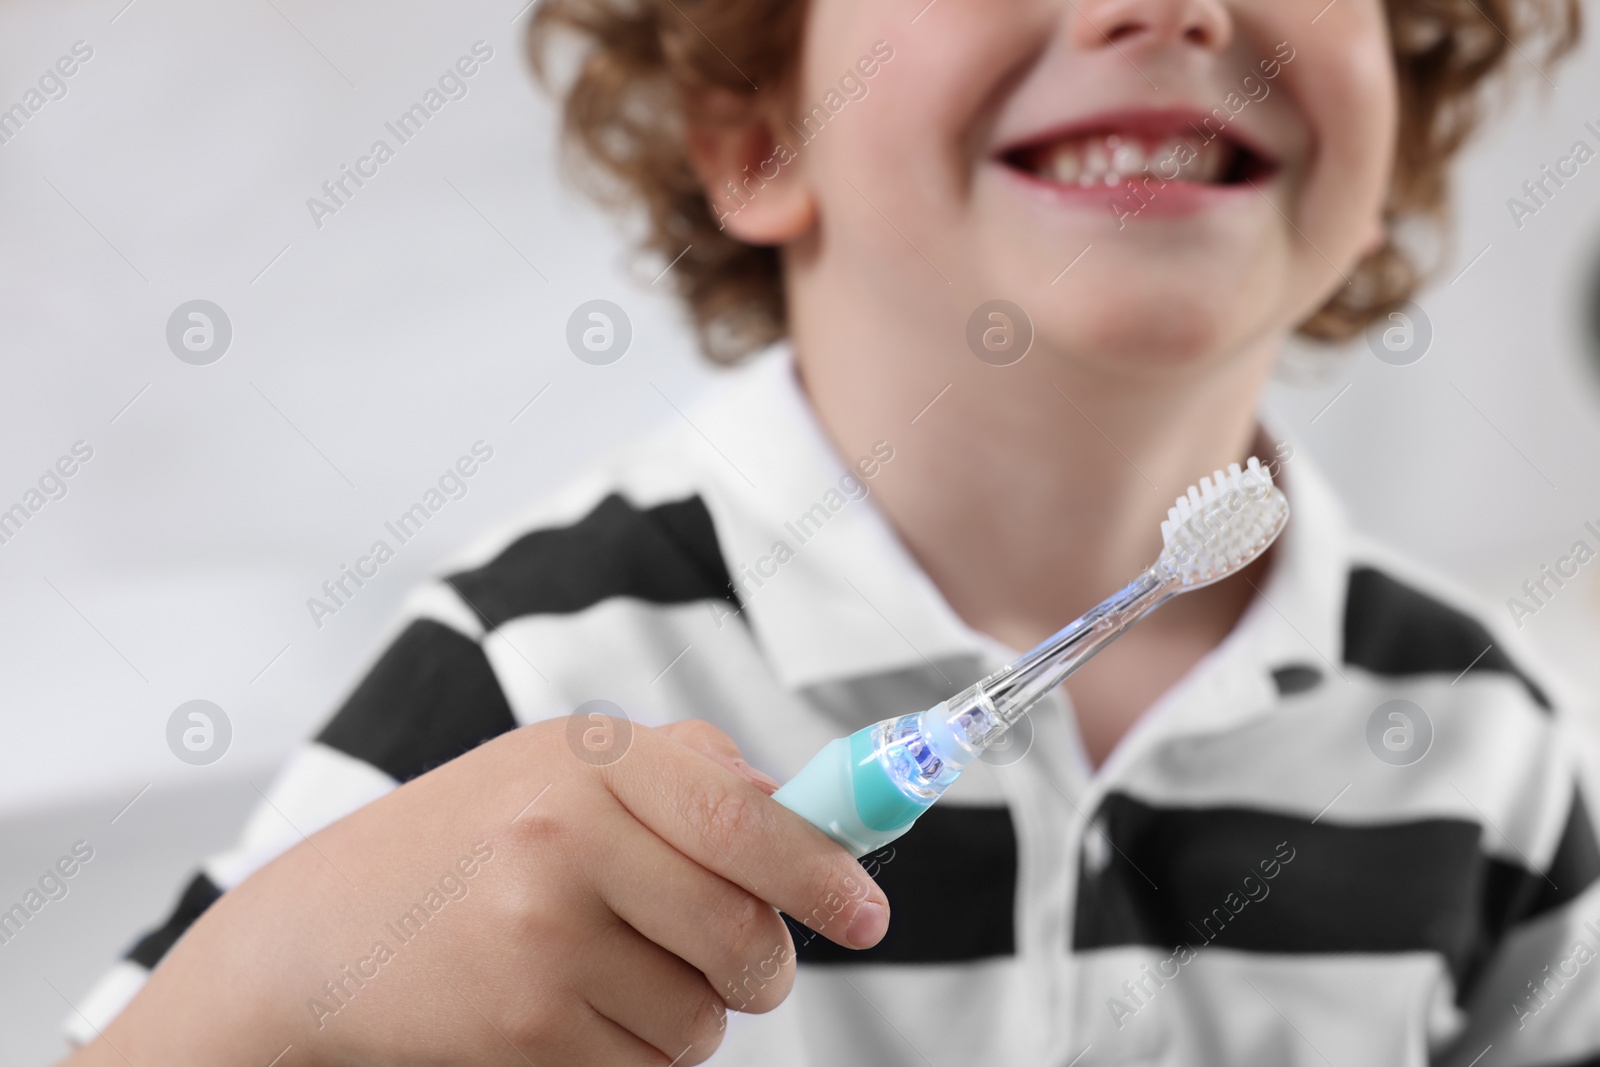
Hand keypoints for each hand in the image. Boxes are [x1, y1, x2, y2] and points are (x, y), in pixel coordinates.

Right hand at [69, 716, 889, 1066]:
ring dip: (686, 1017)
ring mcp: (538, 935)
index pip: (747, 818)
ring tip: (606, 977)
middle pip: (745, 938)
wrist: (316, 937)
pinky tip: (562, 1015)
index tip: (866, 915)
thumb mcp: (560, 772)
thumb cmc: (463, 846)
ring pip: (702, 1020)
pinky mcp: (519, 1029)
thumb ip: (687, 777)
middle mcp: (565, 835)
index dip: (824, 874)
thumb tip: (808, 819)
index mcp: (590, 756)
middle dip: (758, 970)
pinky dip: (629, 1057)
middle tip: (737, 966)